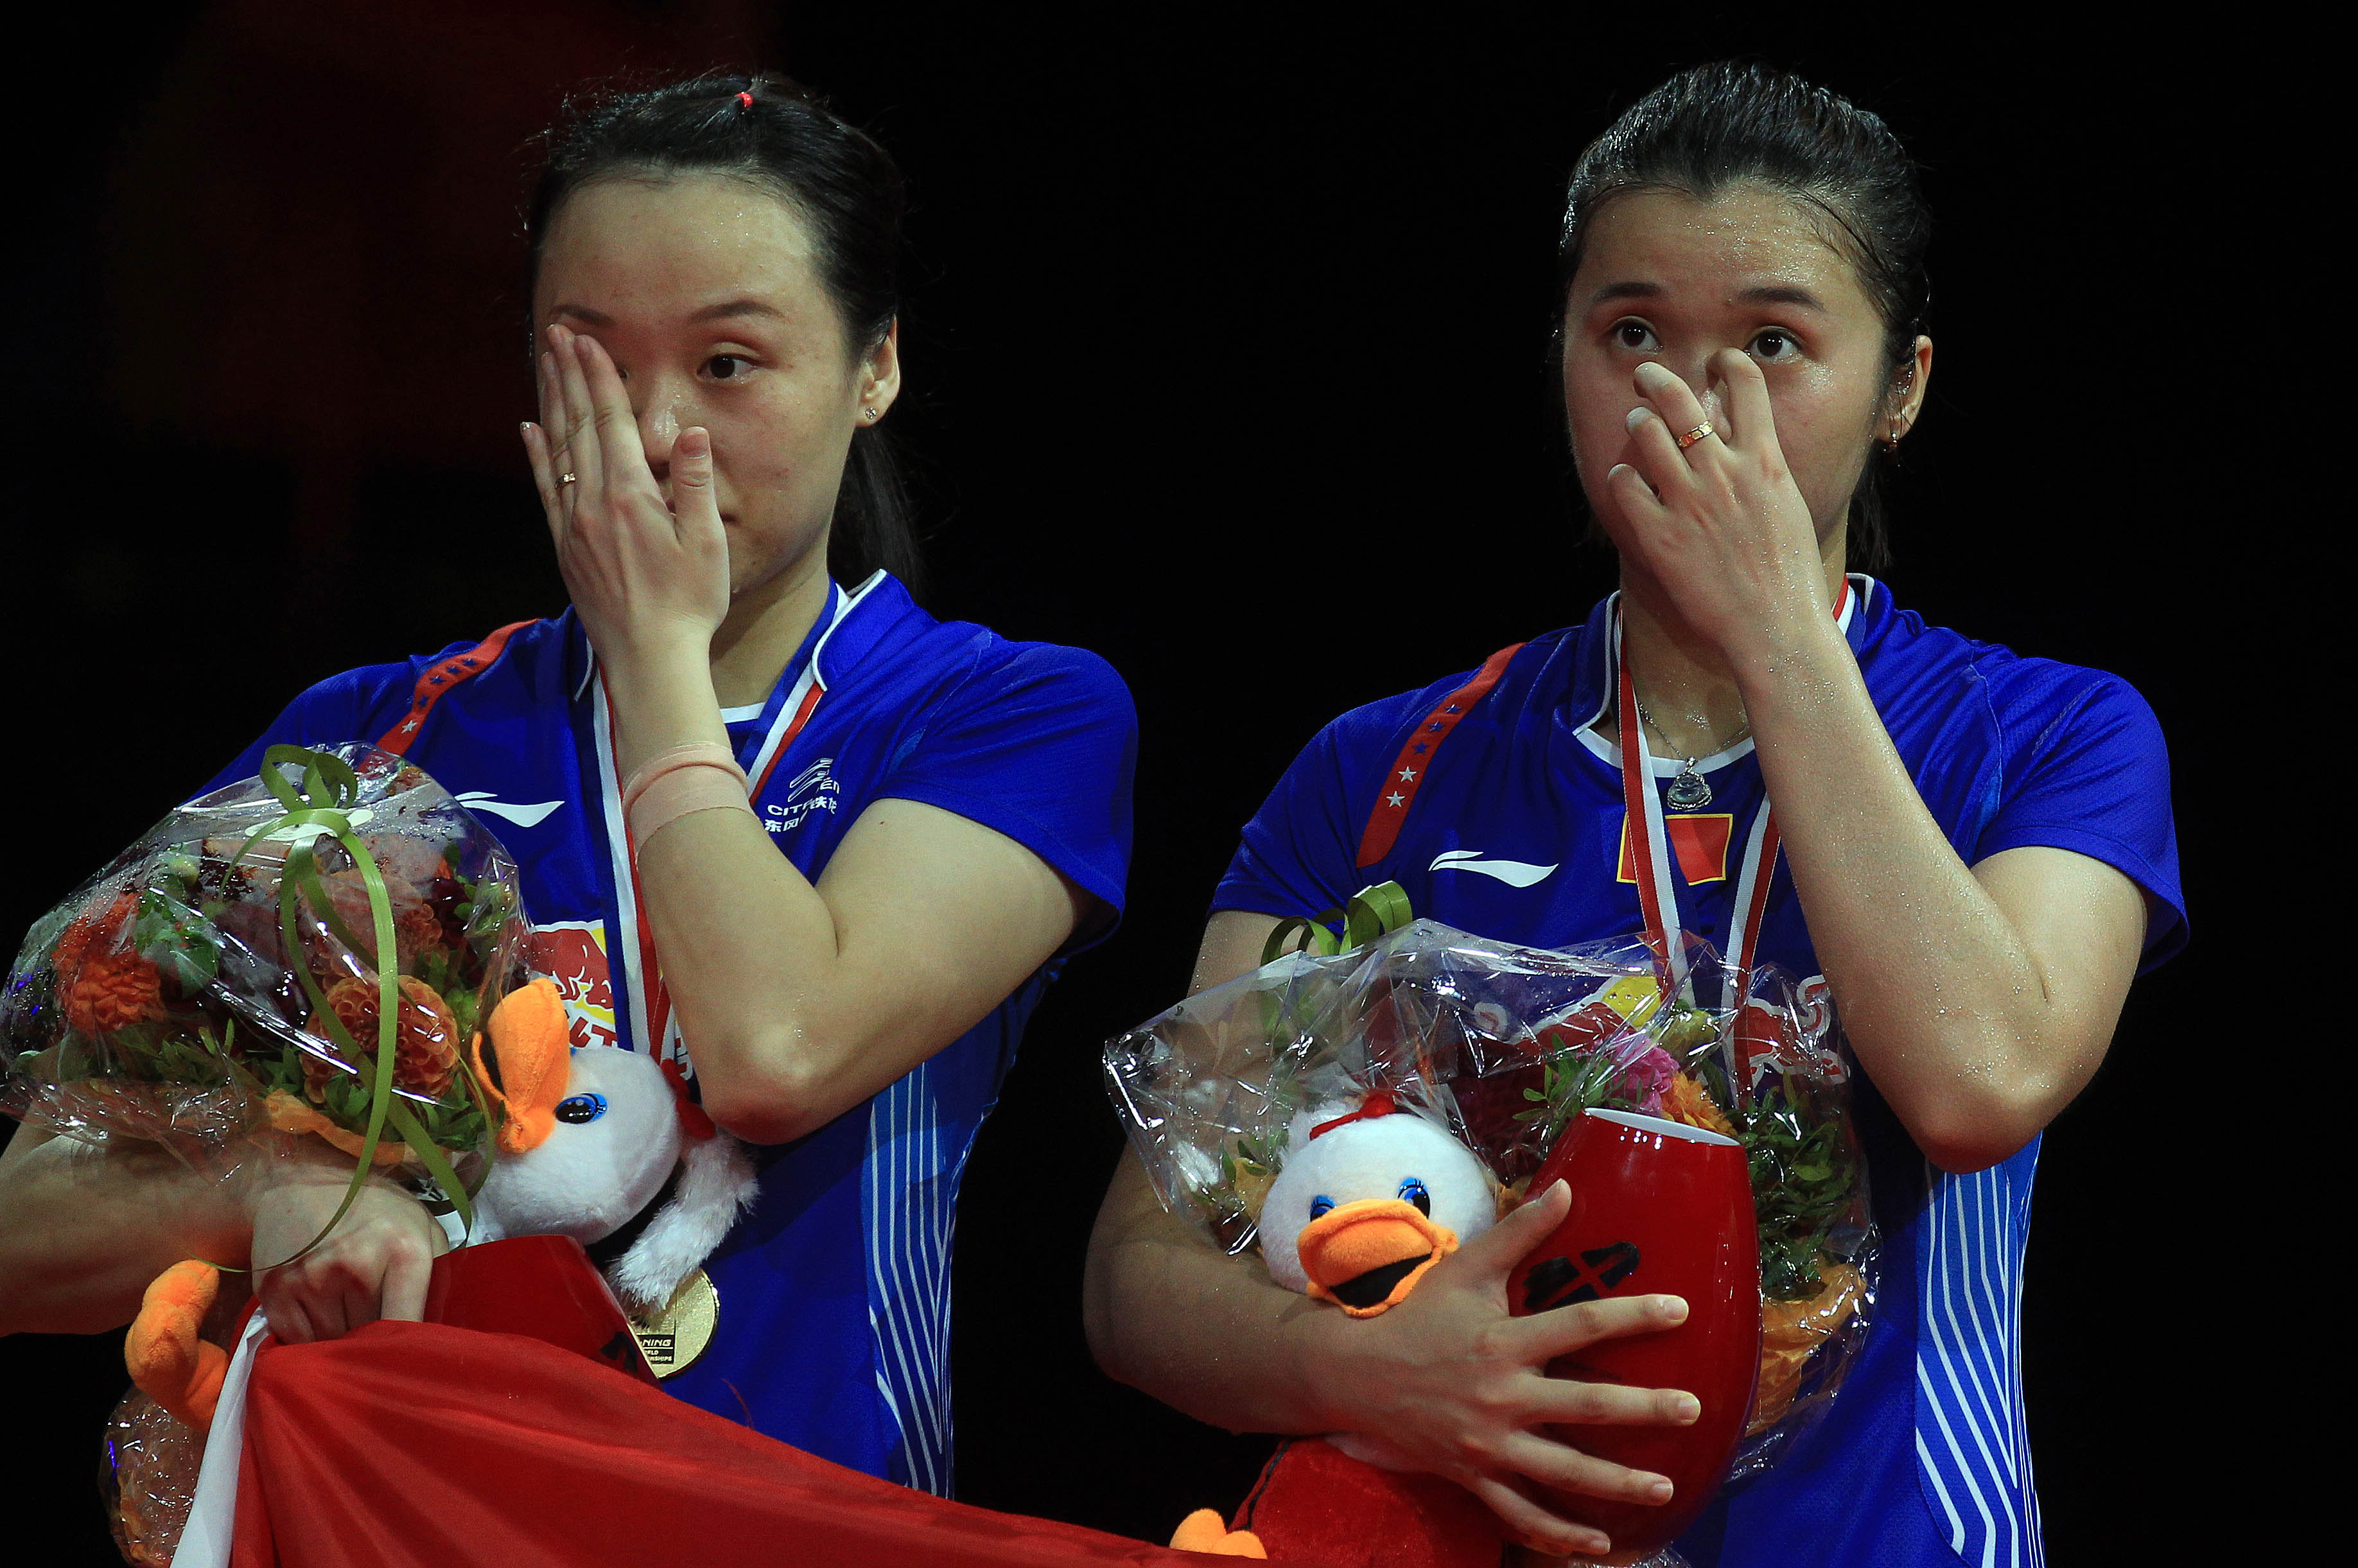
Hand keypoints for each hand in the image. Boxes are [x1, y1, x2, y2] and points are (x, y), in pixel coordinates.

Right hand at [244, 1157, 445, 1342]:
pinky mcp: (274, 1290)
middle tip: (369, 1317)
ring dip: (338, 1335)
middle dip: (371, 1336)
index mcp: (403, 1251)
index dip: (407, 1349)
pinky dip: (307, 1335)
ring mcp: (312, 1278)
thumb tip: (435, 1334)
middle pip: (367, 1337)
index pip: (408, 1324)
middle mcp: (357, 1265)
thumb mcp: (421, 1227)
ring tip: (342, 1306)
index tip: (406, 1358)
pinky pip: (297, 1340)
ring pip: (331, 1341)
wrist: (300, 1181)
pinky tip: (315, 1308)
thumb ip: (437, 1276)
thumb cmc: (373, 1210)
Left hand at [522, 325, 729, 669]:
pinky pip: (545, 488)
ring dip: (551, 402)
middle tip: (557, 334)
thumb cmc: (690, 605)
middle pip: (578, 426)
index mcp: (633, 497)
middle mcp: (595, 504)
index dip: (599, 378)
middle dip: (568, 376)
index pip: (613, 423)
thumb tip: (692, 432)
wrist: (649, 659)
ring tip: (545, 364)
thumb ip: (696, 485)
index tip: (587, 341)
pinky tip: (531, 429)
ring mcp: (575, 525)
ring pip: (557, 449)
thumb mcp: (708, 545)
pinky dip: (537, 454)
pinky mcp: (566, 545)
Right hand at [1303, 1182, 1700, 1558]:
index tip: (1681, 1311)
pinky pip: (1521, 1515)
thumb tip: (1568, 1186)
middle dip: (1643, 1408)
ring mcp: (1488, 1444)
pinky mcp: (1474, 1476)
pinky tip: (1601, 1545)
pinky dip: (1559, 1535)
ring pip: (1563, 1471)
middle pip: (1585, 1405)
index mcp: (1503, 1341)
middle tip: (1692, 1408)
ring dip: (1618, 1483)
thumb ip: (1520, 1231)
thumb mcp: (1465, 1267)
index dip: (1631, 1316)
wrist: (1357, 1375)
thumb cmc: (1419, 1316)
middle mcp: (1500, 1396)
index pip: (1578, 1324)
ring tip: (1665, 1487)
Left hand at [1603, 352, 1831, 656]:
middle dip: (1657, 379)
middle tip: (1646, 374)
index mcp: (1764, 462)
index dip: (1729, 363)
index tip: (1717, 363)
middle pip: (1681, 401)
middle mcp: (1724, 472)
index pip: (1747, 386)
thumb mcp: (1788, 507)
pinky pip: (1626, 486)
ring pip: (1647, 435)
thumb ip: (1763, 470)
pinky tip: (1626, 479)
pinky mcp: (1659, 535)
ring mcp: (1689, 501)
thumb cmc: (1789, 574)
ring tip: (1636, 423)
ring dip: (1638, 422)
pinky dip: (1622, 476)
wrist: (1775, 626)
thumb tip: (1746, 443)